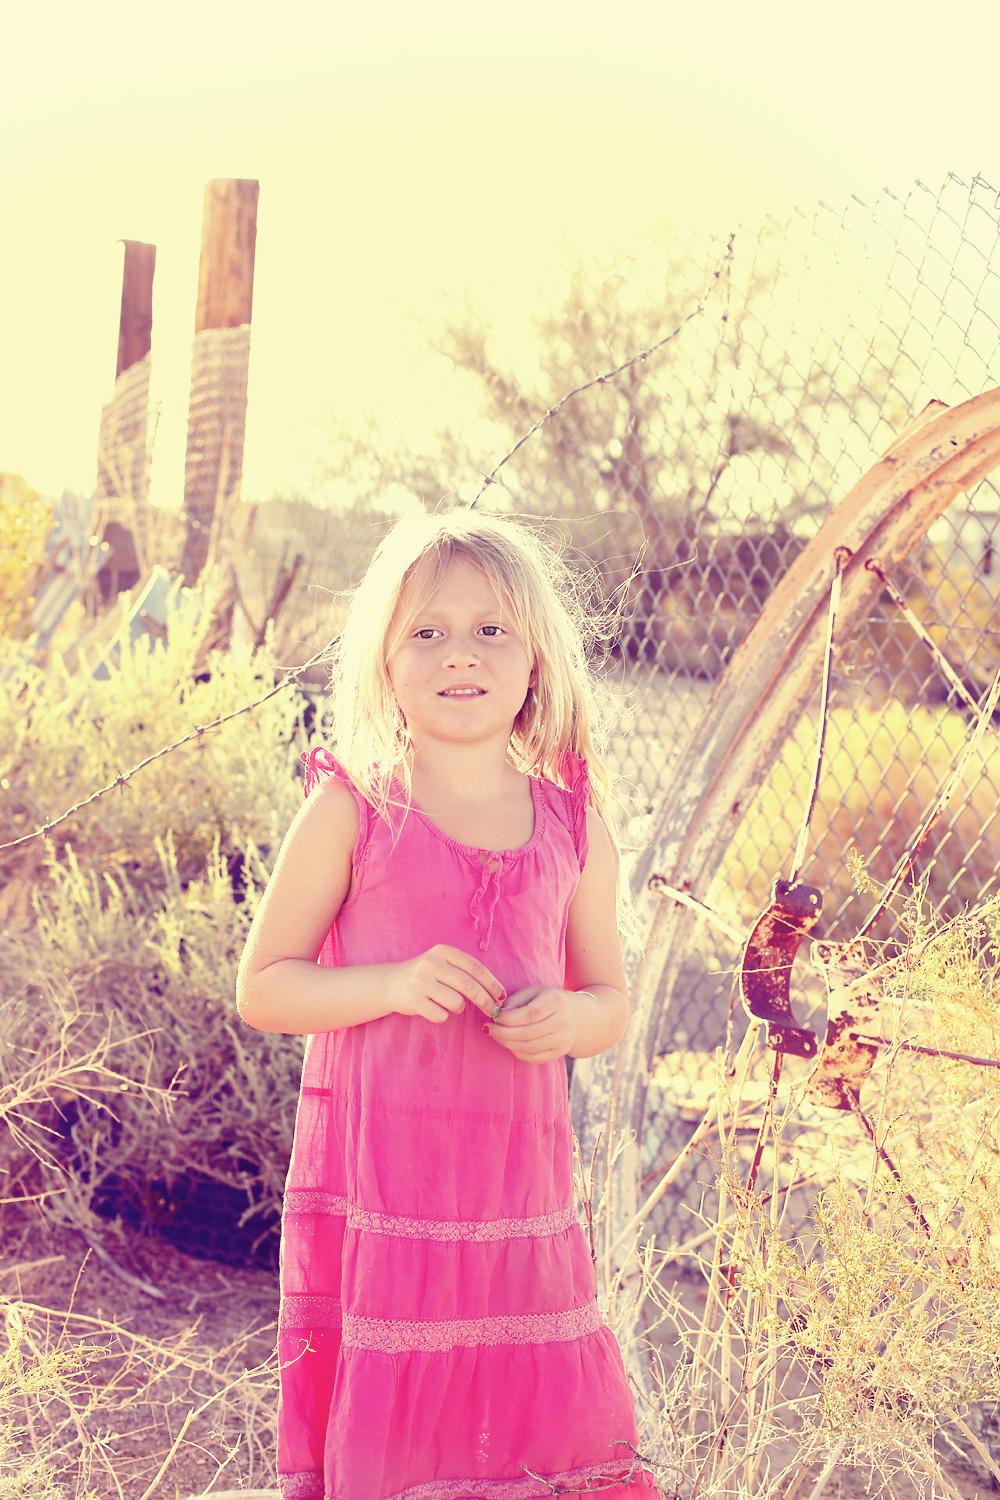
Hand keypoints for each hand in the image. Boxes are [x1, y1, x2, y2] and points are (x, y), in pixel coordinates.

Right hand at [384, 945, 504, 1024]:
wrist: (390, 983)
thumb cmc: (426, 976)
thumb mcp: (443, 964)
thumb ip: (465, 972)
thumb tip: (497, 994)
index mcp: (443, 951)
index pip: (475, 967)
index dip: (492, 983)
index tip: (502, 997)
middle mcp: (431, 963)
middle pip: (469, 985)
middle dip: (485, 1001)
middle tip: (493, 1011)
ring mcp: (420, 981)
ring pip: (456, 1003)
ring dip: (458, 1009)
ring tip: (448, 1004)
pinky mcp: (413, 1000)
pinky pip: (441, 1015)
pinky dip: (442, 1015)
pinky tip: (433, 1008)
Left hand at [484, 985, 578, 1062]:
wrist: (573, 1015)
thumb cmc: (545, 1000)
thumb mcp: (532, 993)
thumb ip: (515, 1001)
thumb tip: (498, 1014)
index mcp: (556, 1002)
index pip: (530, 1014)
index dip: (509, 1018)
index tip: (494, 1017)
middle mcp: (563, 1022)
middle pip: (529, 1033)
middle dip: (504, 1033)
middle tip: (488, 1029)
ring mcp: (563, 1039)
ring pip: (530, 1047)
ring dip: (508, 1043)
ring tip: (496, 1036)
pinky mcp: (560, 1052)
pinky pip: (534, 1058)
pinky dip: (517, 1052)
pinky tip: (509, 1044)